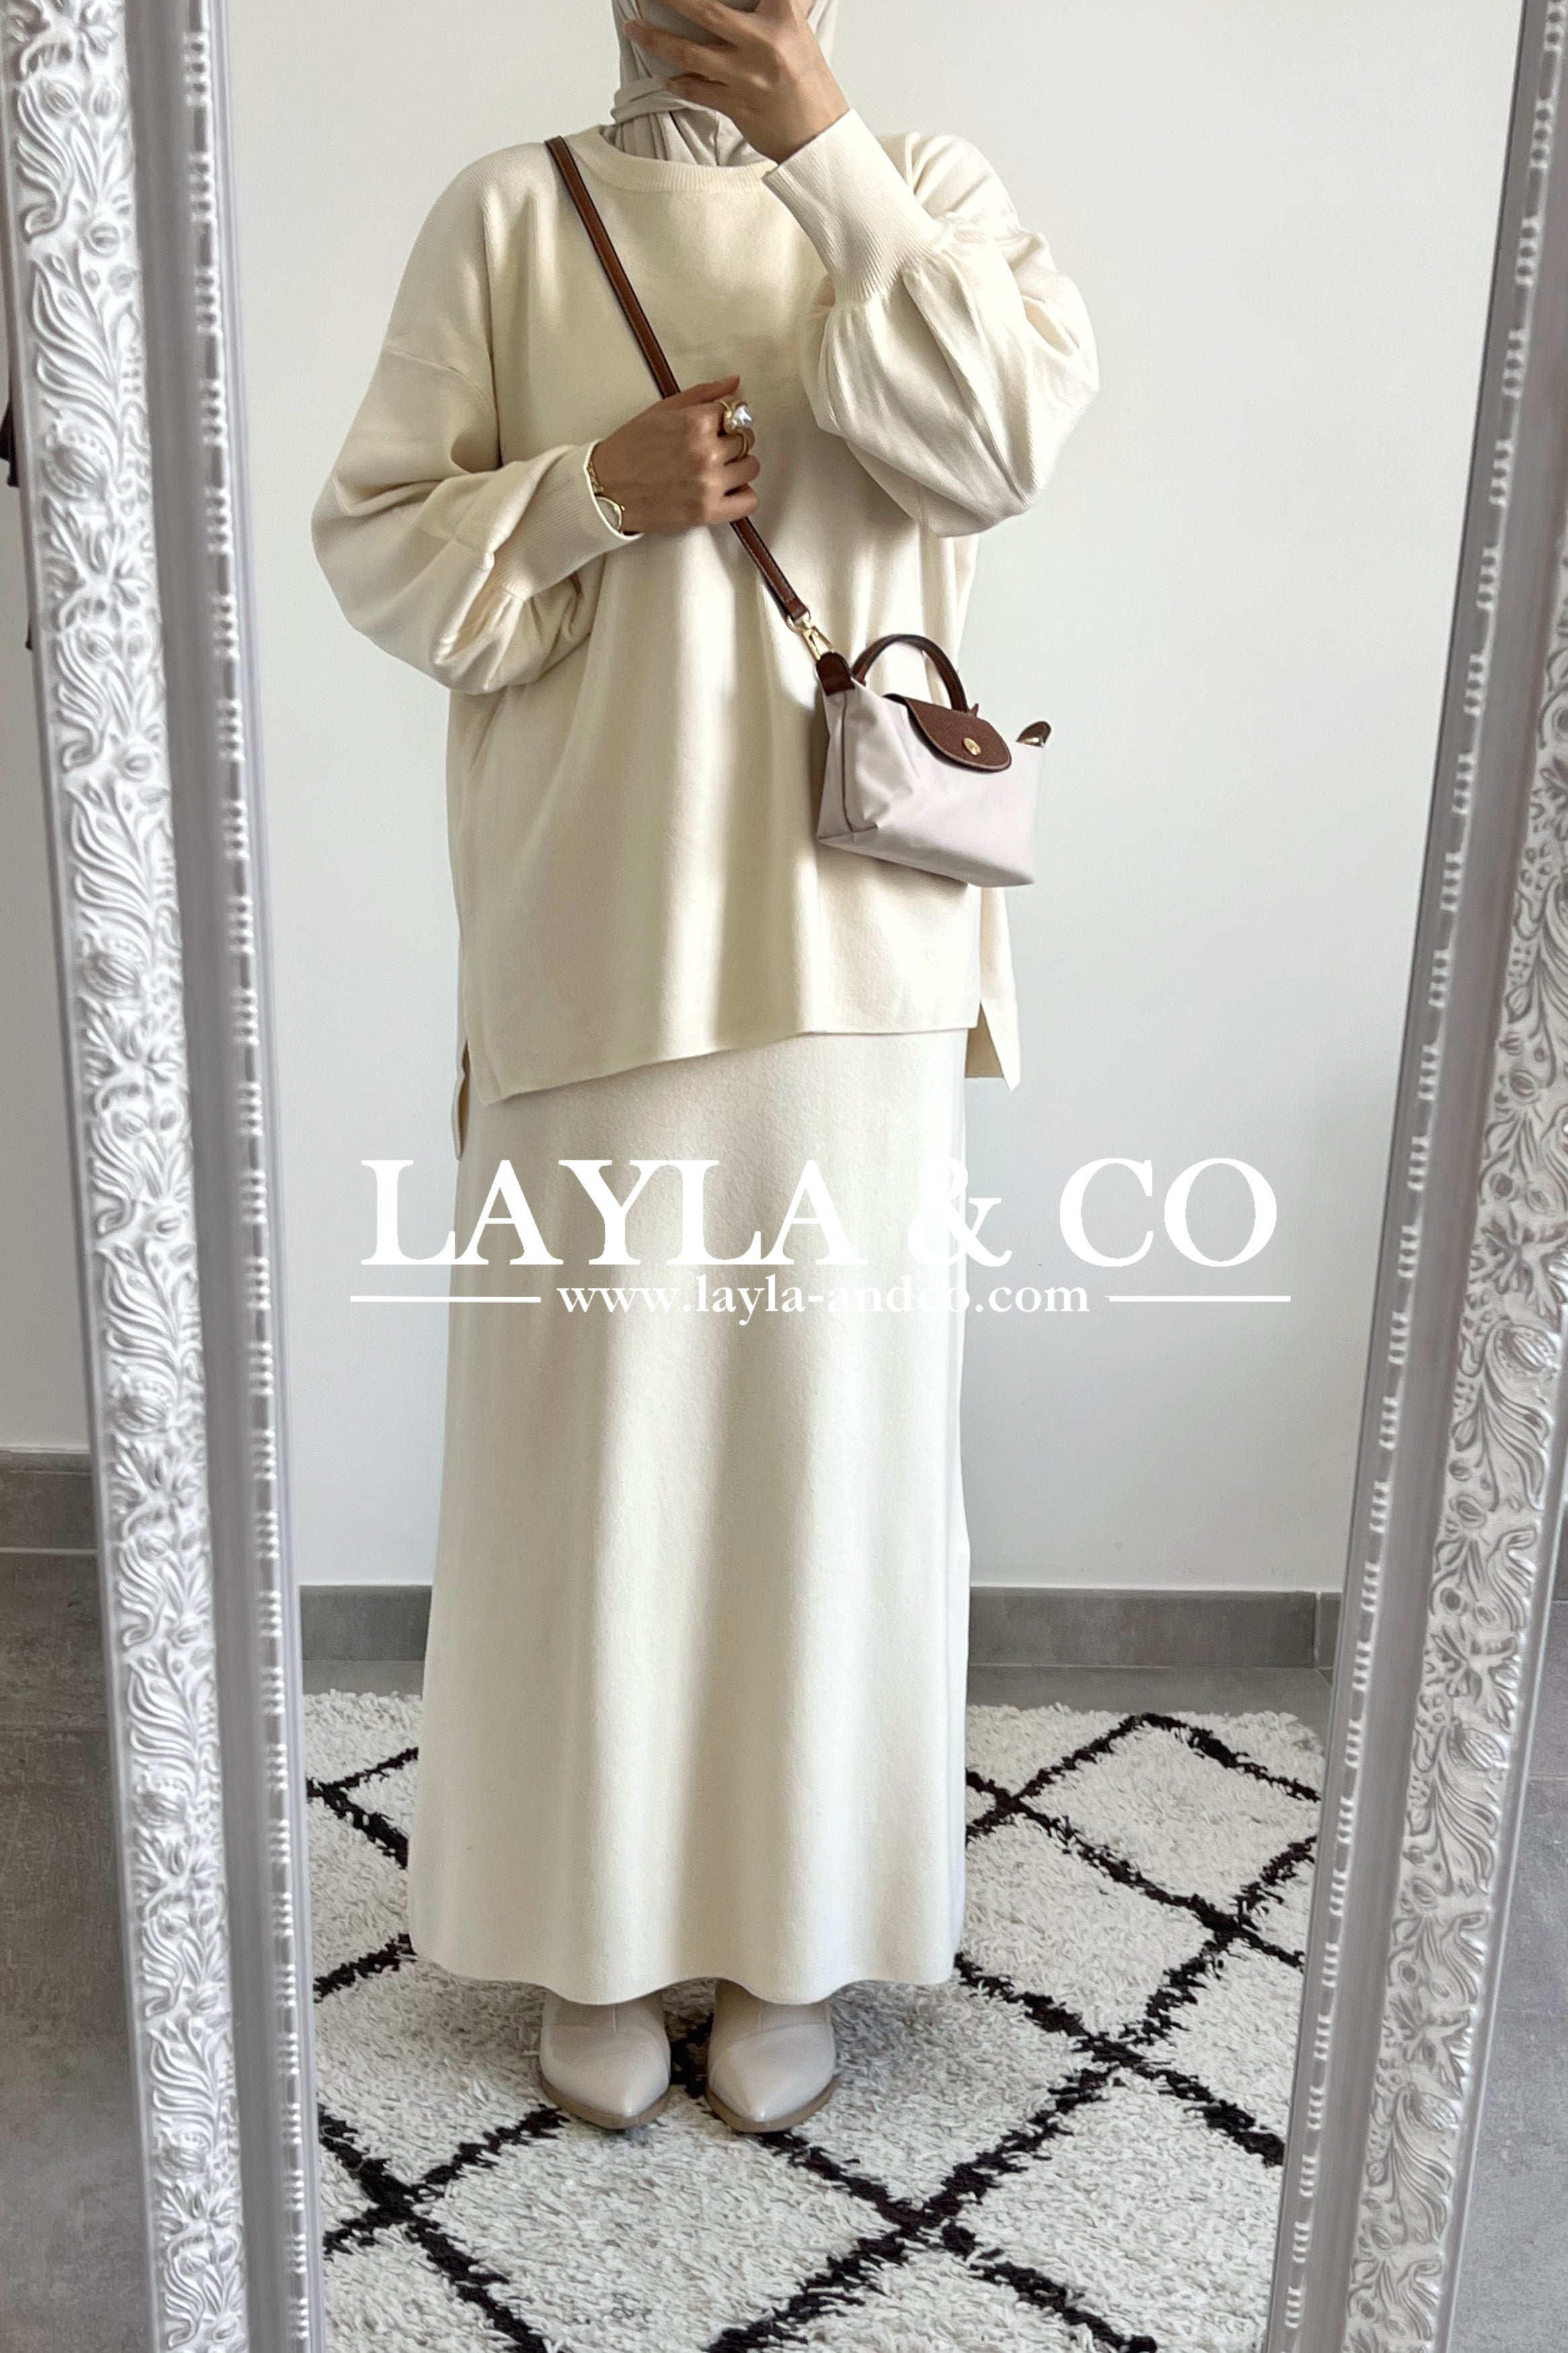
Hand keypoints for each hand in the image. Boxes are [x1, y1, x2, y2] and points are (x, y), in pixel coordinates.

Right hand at [591, 376, 759, 535]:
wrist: (606, 489)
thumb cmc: (630, 448)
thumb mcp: (662, 410)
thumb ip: (702, 395)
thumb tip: (735, 383)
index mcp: (695, 422)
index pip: (736, 409)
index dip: (726, 416)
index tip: (716, 424)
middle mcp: (705, 452)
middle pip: (746, 438)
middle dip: (731, 440)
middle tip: (710, 447)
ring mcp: (708, 484)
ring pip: (750, 467)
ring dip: (738, 466)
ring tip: (716, 469)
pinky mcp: (708, 512)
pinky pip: (749, 501)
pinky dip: (742, 495)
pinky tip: (726, 490)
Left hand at [622, 0, 848, 164]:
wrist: (820, 134)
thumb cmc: (809, 82)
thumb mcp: (799, 29)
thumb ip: (780, 5)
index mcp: (783, 15)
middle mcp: (763, 42)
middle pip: (704, 10)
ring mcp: (747, 76)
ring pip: (689, 53)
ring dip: (655, 40)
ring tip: (634, 29)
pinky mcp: (737, 105)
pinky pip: (695, 90)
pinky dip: (675, 82)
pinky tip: (661, 73)